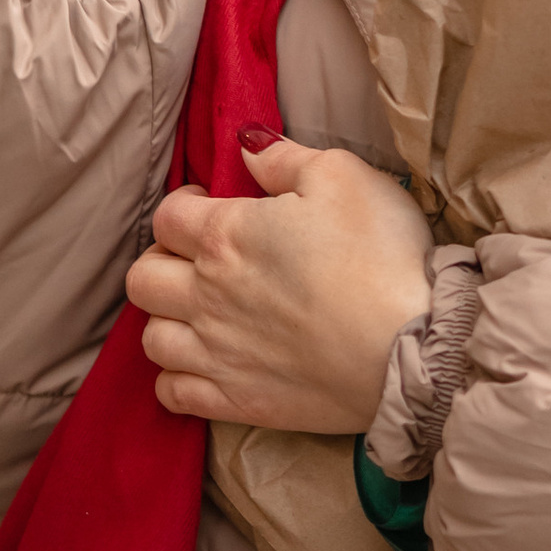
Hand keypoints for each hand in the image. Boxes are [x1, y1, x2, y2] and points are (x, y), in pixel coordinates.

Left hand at [127, 139, 435, 433]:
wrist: (407, 349)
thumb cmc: (381, 252)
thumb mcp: (342, 176)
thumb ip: (284, 158)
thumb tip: (246, 147)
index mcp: (226, 235)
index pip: (166, 217)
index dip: (183, 204)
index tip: (207, 204)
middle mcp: (207, 296)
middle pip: (143, 278)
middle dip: (162, 258)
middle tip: (199, 256)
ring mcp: (216, 355)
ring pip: (150, 338)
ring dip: (167, 318)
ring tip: (200, 310)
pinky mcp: (235, 403)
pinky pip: (172, 394)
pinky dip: (176, 378)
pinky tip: (204, 362)